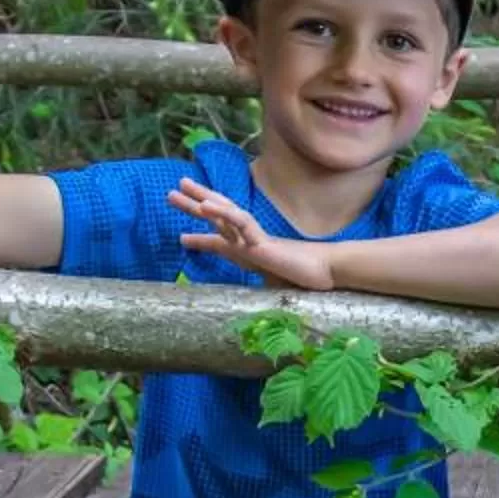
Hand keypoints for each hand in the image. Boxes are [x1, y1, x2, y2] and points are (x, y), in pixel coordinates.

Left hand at [171, 180, 331, 289]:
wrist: (325, 274)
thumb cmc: (304, 279)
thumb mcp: (273, 285)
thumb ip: (262, 286)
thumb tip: (254, 307)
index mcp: (250, 250)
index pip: (223, 238)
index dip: (203, 236)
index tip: (183, 237)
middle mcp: (249, 240)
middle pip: (219, 216)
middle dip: (195, 203)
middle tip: (173, 192)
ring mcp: (254, 238)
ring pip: (224, 213)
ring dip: (202, 200)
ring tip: (179, 189)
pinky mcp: (262, 241)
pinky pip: (240, 223)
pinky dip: (223, 213)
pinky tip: (206, 206)